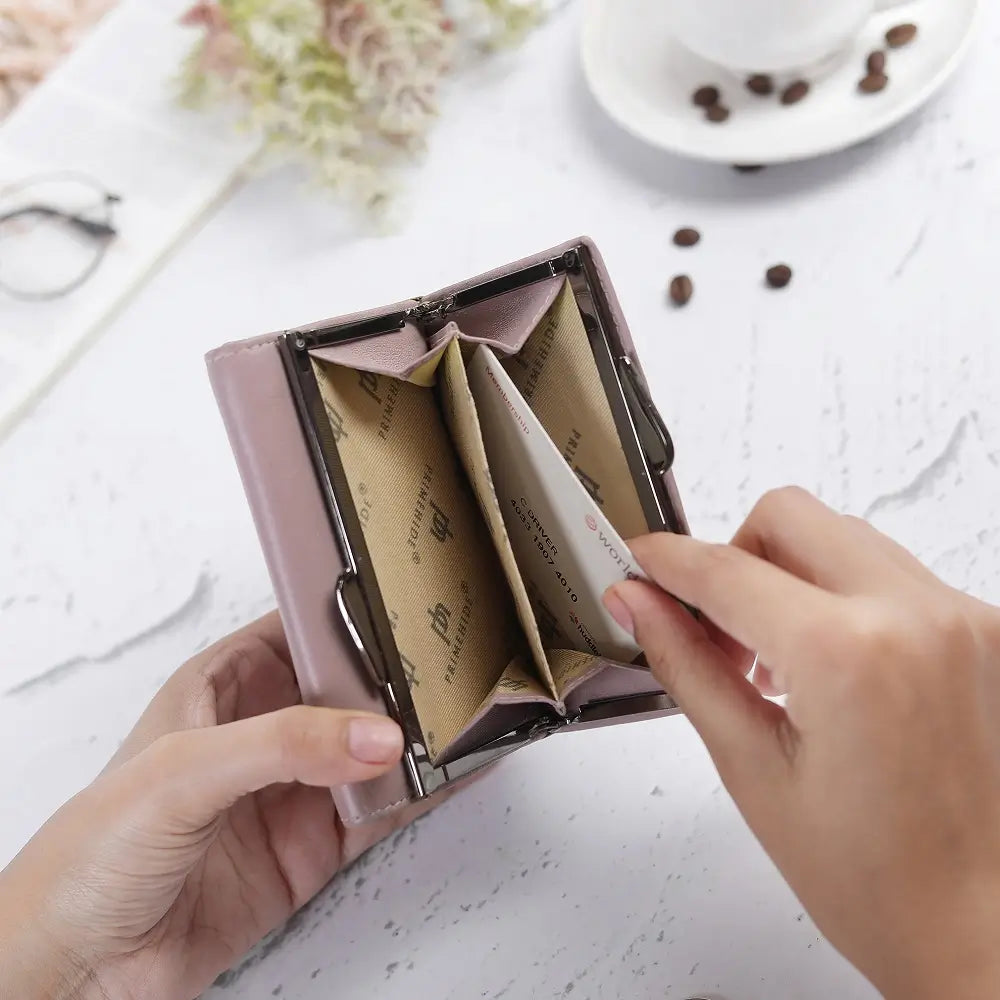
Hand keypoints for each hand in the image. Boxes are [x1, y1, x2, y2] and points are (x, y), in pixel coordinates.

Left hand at [0, 612, 437, 999]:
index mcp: (223, 684)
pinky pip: (379, 812)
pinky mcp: (310, 848)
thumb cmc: (90, 853)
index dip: (352, 617)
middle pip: (349, 690)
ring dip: (416, 738)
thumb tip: (372, 734)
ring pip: (371, 750)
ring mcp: (290, 791)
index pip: (301, 631)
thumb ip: (283, 745)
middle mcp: (262, 731)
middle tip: (453, 669)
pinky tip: (452, 776)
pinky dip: (420, 794)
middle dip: (399, 679)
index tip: (408, 609)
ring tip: (468, 719)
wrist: (79, 967)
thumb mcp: (184, 772)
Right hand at [605, 487, 999, 999]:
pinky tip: (822, 665)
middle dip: (731, 555)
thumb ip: (688, 667)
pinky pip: (887, 572)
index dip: (666, 562)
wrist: (981, 929)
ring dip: (786, 575)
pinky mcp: (980, 628)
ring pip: (840, 536)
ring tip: (770, 659)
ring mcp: (958, 617)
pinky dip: (838, 595)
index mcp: (849, 654)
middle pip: (788, 516)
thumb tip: (640, 605)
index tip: (638, 564)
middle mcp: (915, 615)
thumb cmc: (879, 882)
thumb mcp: (752, 769)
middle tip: (709, 624)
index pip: (726, 569)